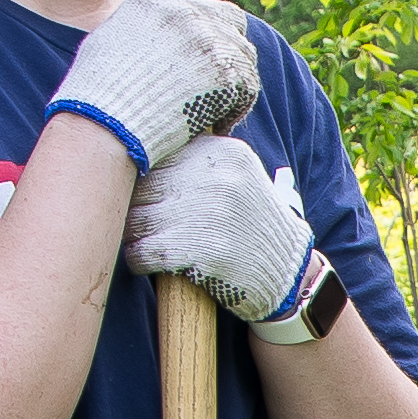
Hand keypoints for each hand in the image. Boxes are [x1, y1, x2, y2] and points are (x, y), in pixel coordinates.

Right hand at [47, 0, 263, 172]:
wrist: (104, 121)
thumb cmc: (96, 93)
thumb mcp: (109, 42)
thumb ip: (138, 31)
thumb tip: (152, 40)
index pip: (196, 3)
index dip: (202, 32)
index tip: (198, 60)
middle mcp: (185, 8)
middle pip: (228, 19)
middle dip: (226, 49)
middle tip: (217, 83)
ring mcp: (208, 35)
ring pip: (242, 53)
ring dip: (234, 81)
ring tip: (217, 109)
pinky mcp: (225, 67)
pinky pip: (247, 85)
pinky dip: (236, 108)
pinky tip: (217, 125)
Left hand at [124, 140, 323, 335]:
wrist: (287, 271)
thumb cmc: (250, 223)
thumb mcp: (237, 174)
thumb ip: (197, 158)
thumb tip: (131, 147)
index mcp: (223, 152)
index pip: (158, 156)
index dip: (144, 179)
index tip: (147, 196)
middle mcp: (216, 178)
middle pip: (144, 188)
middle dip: (134, 208)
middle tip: (134, 222)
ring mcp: (209, 214)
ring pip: (138, 219)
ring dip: (132, 234)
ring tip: (139, 241)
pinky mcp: (202, 251)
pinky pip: (143, 251)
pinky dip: (137, 258)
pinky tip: (143, 261)